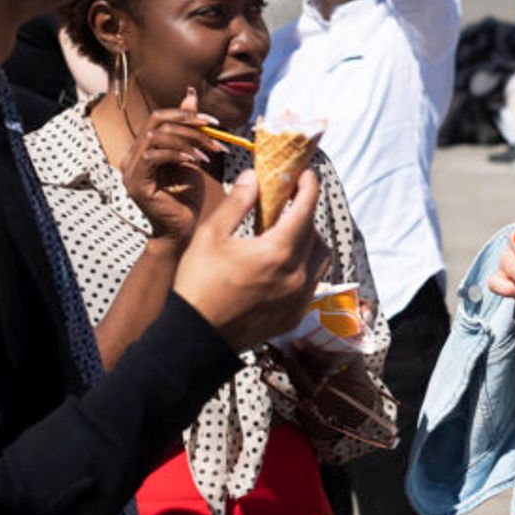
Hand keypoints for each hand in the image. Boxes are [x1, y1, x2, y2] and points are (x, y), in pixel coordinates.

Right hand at [119, 88, 223, 247]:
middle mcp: (132, 157)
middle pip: (157, 123)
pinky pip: (153, 157)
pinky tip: (197, 161)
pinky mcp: (136, 184)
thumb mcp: (191, 156)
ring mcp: (130, 171)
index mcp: (143, 149)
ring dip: (188, 139)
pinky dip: (178, 154)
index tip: (212, 121)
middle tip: (214, 131)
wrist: (182, 230)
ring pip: (156, 137)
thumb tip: (190, 94)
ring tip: (209, 152)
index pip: (158, 117)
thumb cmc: (187, 196)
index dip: (185, 114)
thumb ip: (188, 129)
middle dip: (189, 124)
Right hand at [173, 169, 329, 350]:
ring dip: (310, 241)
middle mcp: (297, 276)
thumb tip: (254, 177)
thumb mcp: (210, 237)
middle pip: (315, 233)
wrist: (195, 340)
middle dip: (305, 212)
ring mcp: (299, 299)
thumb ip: (237, 204)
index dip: (309, 187)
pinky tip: (283, 264)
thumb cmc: (198, 285)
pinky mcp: (295, 316)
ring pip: (320, 260)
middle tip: (289, 201)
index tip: (306, 173)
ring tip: (288, 232)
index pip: (306, 209)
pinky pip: (311, 283)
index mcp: (278, 253)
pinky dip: (304, 267)